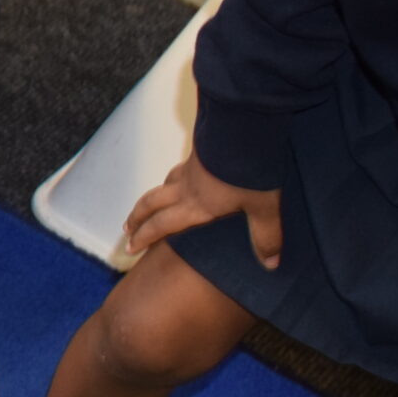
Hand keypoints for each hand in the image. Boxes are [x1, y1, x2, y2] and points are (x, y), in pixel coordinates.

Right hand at [125, 151, 282, 267]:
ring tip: (150, 206)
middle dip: (137, 219)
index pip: (161, 225)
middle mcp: (186, 188)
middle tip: (127, 229)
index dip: (143, 238)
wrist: (245, 131)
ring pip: (164, 185)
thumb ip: (265, 236)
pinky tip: (182, 176)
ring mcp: (191, 168)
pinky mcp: (200, 151)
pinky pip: (180, 169)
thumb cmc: (252, 172)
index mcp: (197, 206)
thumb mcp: (264, 208)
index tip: (129, 248)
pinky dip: (174, 178)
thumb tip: (270, 264)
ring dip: (152, 198)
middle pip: (151, 204)